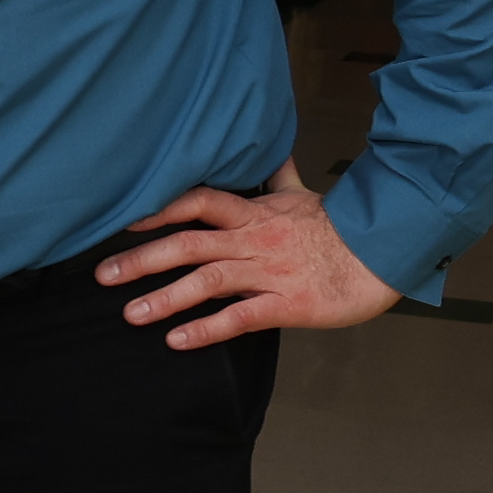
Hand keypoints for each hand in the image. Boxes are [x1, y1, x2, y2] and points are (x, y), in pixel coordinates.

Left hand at [96, 166, 399, 348]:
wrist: (390, 254)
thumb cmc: (344, 228)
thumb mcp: (305, 196)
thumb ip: (279, 178)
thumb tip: (270, 152)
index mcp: (256, 214)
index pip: (199, 201)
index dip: (160, 209)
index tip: (124, 219)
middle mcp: (255, 240)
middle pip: (189, 244)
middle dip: (142, 259)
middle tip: (103, 276)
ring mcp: (271, 271)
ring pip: (208, 280)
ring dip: (165, 298)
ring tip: (130, 314)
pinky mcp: (289, 303)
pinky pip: (241, 317)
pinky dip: (207, 328)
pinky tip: (177, 340)